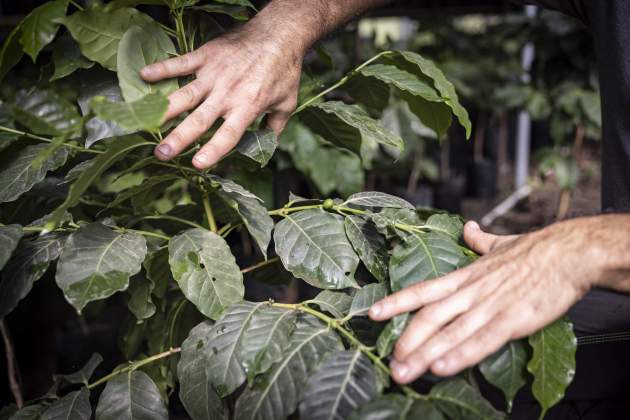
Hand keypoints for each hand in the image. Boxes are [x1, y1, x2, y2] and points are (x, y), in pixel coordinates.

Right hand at [141, 29, 301, 168]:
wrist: (279, 33)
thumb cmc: (285, 70)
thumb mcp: (287, 104)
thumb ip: (275, 128)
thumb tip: (267, 147)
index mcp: (248, 107)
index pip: (228, 134)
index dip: (213, 150)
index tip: (197, 164)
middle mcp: (228, 93)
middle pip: (199, 120)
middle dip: (179, 138)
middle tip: (161, 154)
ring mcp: (214, 74)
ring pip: (185, 95)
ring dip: (165, 110)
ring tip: (145, 123)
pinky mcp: (207, 56)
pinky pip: (180, 63)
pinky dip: (162, 68)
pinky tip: (143, 75)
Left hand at [368, 218, 618, 383]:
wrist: (568, 252)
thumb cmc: (535, 251)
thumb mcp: (499, 244)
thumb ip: (479, 241)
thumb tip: (468, 228)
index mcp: (466, 276)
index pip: (423, 290)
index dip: (397, 303)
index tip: (373, 314)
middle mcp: (471, 292)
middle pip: (429, 317)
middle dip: (406, 341)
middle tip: (390, 364)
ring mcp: (490, 306)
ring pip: (449, 332)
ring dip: (423, 354)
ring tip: (404, 372)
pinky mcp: (513, 319)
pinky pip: (482, 340)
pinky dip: (460, 354)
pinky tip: (441, 367)